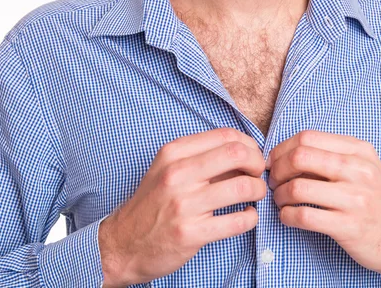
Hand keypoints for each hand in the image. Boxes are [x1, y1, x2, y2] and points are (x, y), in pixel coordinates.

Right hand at [99, 128, 266, 286]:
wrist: (122, 244)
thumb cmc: (152, 204)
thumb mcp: (168, 170)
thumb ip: (202, 159)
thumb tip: (245, 152)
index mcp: (173, 153)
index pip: (226, 136)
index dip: (249, 145)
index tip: (252, 157)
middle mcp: (177, 174)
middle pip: (237, 154)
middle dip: (258, 163)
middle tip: (258, 175)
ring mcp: (183, 204)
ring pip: (243, 187)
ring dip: (258, 191)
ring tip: (255, 196)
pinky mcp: (190, 233)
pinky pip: (237, 221)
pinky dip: (251, 218)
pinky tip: (247, 216)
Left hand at [266, 130, 380, 287]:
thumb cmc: (377, 201)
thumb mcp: (364, 168)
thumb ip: (332, 156)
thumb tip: (286, 154)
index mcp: (359, 151)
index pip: (307, 137)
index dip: (282, 149)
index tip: (274, 162)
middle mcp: (358, 170)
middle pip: (299, 157)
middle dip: (277, 170)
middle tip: (273, 182)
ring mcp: (355, 198)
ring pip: (297, 188)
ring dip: (279, 196)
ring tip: (281, 201)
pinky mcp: (349, 226)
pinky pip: (304, 216)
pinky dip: (287, 216)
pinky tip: (288, 217)